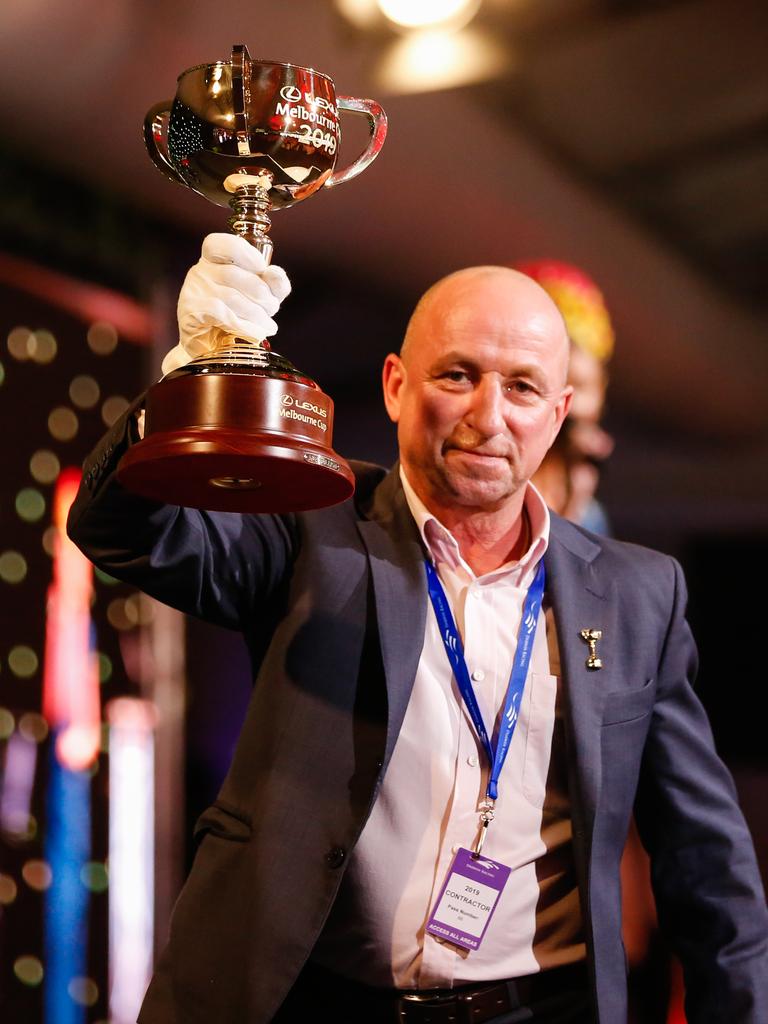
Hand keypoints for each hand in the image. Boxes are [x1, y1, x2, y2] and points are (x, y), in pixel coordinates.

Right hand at [161, 233, 290, 375]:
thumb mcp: (264, 298)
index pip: (221, 244)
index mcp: (214, 260)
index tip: (262, 269)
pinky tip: (254, 333)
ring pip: (230, 296)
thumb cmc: (240, 318)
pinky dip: (243, 325)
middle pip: (234, 274)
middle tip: (272, 309)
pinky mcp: (190, 313)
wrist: (216, 349)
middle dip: (261, 294)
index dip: (244, 252)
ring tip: (267, 326)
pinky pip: (221, 313)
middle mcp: (200, 272)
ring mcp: (192, 291)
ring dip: (256, 314)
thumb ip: (275, 284)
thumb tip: (274, 272)